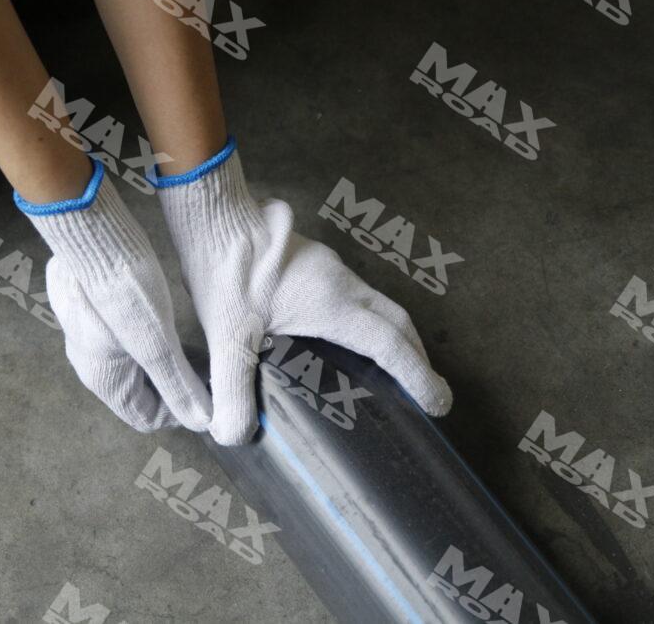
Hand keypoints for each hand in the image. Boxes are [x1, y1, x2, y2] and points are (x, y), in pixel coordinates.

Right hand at [17, 161, 211, 432]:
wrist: (88, 234)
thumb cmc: (122, 288)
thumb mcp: (157, 340)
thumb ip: (178, 383)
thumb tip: (202, 421)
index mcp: (103, 379)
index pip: (145, 418)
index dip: (180, 412)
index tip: (211, 394)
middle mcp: (90, 364)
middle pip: (139, 394)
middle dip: (175, 386)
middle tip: (209, 370)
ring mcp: (87, 337)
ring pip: (133, 366)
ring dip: (164, 363)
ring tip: (196, 348)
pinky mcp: (89, 311)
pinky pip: (124, 340)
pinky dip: (150, 341)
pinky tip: (169, 323)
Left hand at [155, 140, 451, 444]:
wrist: (215, 217)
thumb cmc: (224, 271)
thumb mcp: (226, 337)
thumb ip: (231, 390)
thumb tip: (234, 437)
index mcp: (332, 304)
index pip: (390, 344)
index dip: (418, 376)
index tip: (438, 402)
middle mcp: (341, 284)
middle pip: (398, 322)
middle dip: (417, 358)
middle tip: (425, 390)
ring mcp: (330, 269)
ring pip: (379, 305)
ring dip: (394, 337)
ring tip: (391, 371)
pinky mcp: (314, 263)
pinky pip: (357, 295)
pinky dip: (368, 321)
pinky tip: (343, 339)